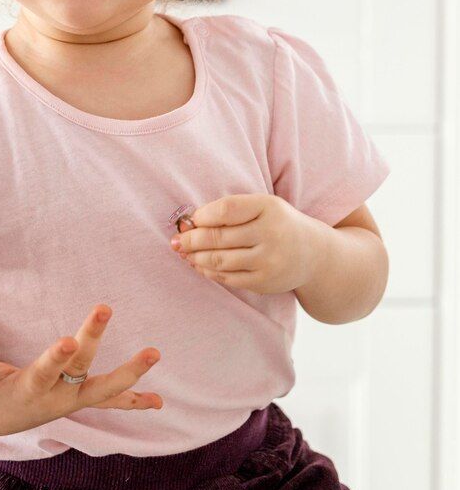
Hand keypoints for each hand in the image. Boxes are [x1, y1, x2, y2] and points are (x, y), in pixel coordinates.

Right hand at [0, 304, 162, 437]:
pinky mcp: (81, 399)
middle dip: (93, 340)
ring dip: (131, 375)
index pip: (45, 372)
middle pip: (80, 369)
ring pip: (104, 388)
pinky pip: (111, 403)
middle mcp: (57, 397)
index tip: (69, 339)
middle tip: (104, 307)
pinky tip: (159, 403)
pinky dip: (133, 401)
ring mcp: (73, 400)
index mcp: (30, 390)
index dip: (56, 359)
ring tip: (155, 353)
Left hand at [171, 194, 321, 294]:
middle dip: (191, 239)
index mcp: (269, 207)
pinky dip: (209, 272)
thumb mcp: (263, 206)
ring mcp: (269, 261)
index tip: (192, 219)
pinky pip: (228, 278)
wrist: (314, 254)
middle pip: (219, 237)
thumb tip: (191, 221)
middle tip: (175, 240)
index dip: (203, 215)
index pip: (226, 210)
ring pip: (220, 260)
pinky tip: (198, 265)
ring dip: (195, 257)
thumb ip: (232, 210)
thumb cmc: (278, 223)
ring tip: (183, 253)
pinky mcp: (265, 283)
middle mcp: (271, 234)